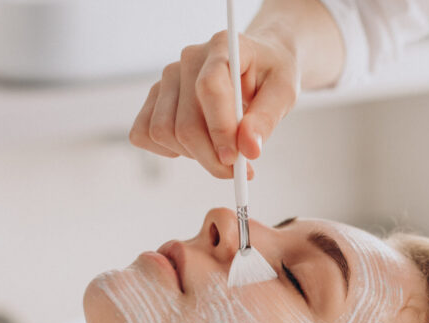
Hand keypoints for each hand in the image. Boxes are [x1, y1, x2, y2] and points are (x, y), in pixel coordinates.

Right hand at [129, 30, 299, 178]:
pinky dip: (168, 150)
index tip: (236, 159)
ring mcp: (168, 78)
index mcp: (222, 47)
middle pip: (185, 122)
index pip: (209, 88)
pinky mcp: (156, 97)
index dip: (220, 129)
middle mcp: (188, 59)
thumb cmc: (271, 75)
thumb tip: (249, 149)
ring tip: (220, 149)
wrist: (259, 63)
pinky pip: (144, 133)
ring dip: (193, 155)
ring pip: (163, 132)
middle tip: (238, 170)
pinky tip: (195, 146)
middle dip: (211, 157)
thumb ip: (267, 118)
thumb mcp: (284, 92)